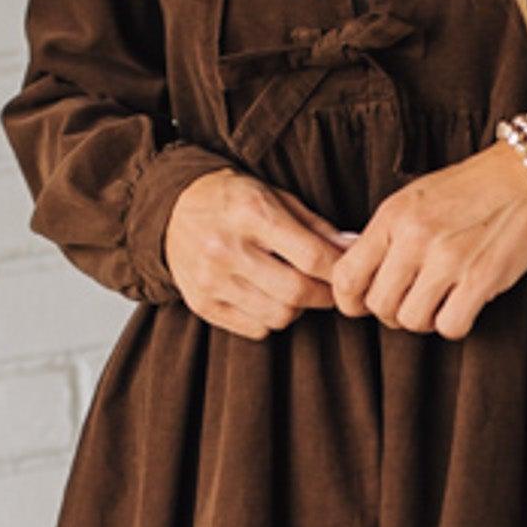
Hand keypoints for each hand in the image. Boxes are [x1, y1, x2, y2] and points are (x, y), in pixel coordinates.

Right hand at [164, 168, 357, 337]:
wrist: (172, 207)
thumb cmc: (233, 199)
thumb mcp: (276, 197)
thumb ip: (316, 226)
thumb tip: (354, 248)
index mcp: (251, 213)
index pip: (311, 256)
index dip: (339, 271)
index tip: (349, 273)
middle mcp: (227, 248)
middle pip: (296, 292)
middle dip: (324, 295)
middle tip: (331, 289)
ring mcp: (211, 279)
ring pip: (278, 316)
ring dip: (298, 309)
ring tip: (296, 289)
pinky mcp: (201, 303)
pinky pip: (254, 329)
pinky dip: (270, 319)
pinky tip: (268, 297)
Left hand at [328, 139, 526, 339]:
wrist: (526, 176)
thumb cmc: (469, 189)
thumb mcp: (414, 200)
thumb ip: (385, 237)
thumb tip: (356, 280)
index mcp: (393, 216)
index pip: (347, 276)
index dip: (350, 300)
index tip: (364, 302)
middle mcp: (415, 237)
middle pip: (379, 305)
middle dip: (392, 311)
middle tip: (412, 298)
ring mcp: (448, 259)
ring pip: (412, 321)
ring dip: (425, 318)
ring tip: (439, 299)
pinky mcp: (481, 279)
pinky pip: (450, 326)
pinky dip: (454, 322)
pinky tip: (463, 304)